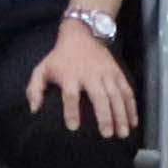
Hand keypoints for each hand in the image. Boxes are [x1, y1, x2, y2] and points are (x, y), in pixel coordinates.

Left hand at [27, 21, 138, 139]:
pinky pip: (127, 90)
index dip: (71, 111)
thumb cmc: (60, 57)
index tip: (73, 127)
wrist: (81, 33)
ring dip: (121, 115)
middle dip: (104, 116)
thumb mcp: (42, 69)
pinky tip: (133, 122)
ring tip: (123, 133)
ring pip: (117, 95)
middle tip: (107, 134)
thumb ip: (34, 90)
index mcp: (70, 75)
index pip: (70, 95)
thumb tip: (34, 110)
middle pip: (99, 96)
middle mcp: (90, 74)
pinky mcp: (117, 72)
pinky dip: (132, 106)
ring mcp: (106, 73)